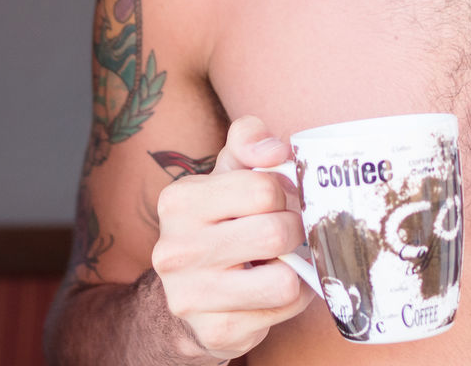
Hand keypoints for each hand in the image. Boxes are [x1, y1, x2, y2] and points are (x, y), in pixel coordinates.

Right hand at [152, 115, 313, 362]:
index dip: (283, 193)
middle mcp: (176, 250)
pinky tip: (270, 289)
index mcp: (179, 201)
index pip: (264, 188)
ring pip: (284, 279)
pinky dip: (291, 298)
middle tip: (284, 233)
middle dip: (293, 231)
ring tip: (278, 261)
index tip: (274, 201)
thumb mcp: (228, 172)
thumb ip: (249, 140)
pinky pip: (284, 310)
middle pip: (277, 232)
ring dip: (295, 268)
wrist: (187, 294)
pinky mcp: (216, 332)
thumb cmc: (219, 220)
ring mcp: (192, 296)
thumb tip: (276, 150)